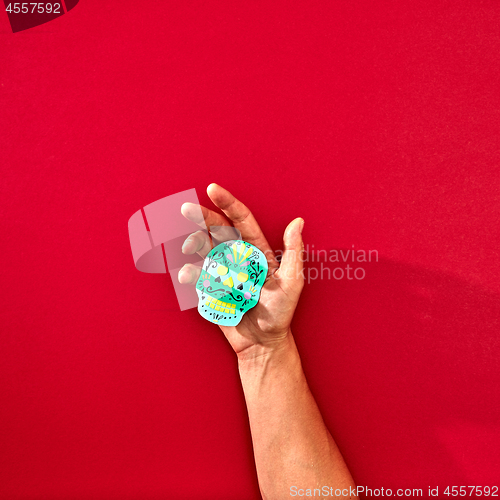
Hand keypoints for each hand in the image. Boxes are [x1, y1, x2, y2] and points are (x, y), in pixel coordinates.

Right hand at [178, 184, 304, 359]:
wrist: (263, 342)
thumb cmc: (280, 312)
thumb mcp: (293, 282)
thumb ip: (293, 252)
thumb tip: (298, 221)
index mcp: (256, 251)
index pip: (241, 221)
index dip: (228, 204)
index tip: (212, 189)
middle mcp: (237, 257)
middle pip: (218, 230)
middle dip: (203, 217)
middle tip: (187, 208)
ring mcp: (222, 271)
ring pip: (204, 249)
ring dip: (194, 243)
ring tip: (189, 245)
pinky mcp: (210, 288)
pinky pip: (197, 276)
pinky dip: (190, 272)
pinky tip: (186, 273)